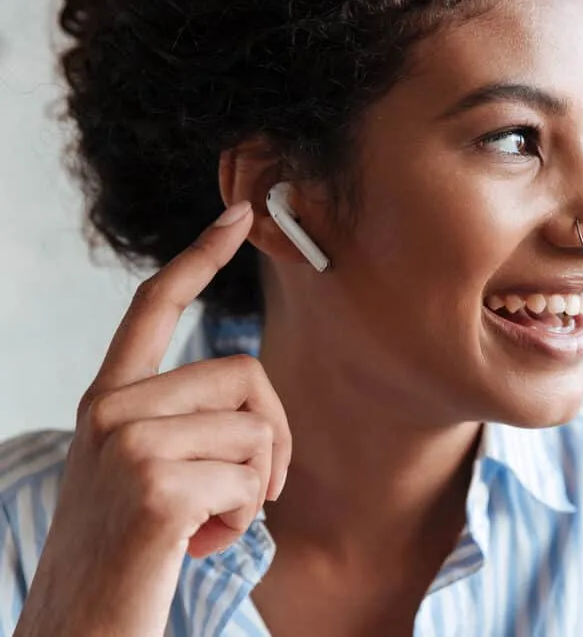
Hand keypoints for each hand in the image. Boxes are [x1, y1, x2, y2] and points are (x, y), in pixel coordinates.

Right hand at [14, 201, 291, 636]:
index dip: (199, 257)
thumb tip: (255, 399)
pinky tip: (196, 545)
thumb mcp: (139, 470)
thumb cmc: (125, 550)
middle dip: (275, 435)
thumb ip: (180, 421)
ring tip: (206, 523)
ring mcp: (129, 444)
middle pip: (245, 373)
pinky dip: (242, 521)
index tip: (238, 214)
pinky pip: (251, 481)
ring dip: (253, 489)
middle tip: (255, 490)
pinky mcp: (157, 485)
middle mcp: (112, 409)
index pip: (154, 306)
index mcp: (108, 399)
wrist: (78, 624)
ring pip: (256, 432)